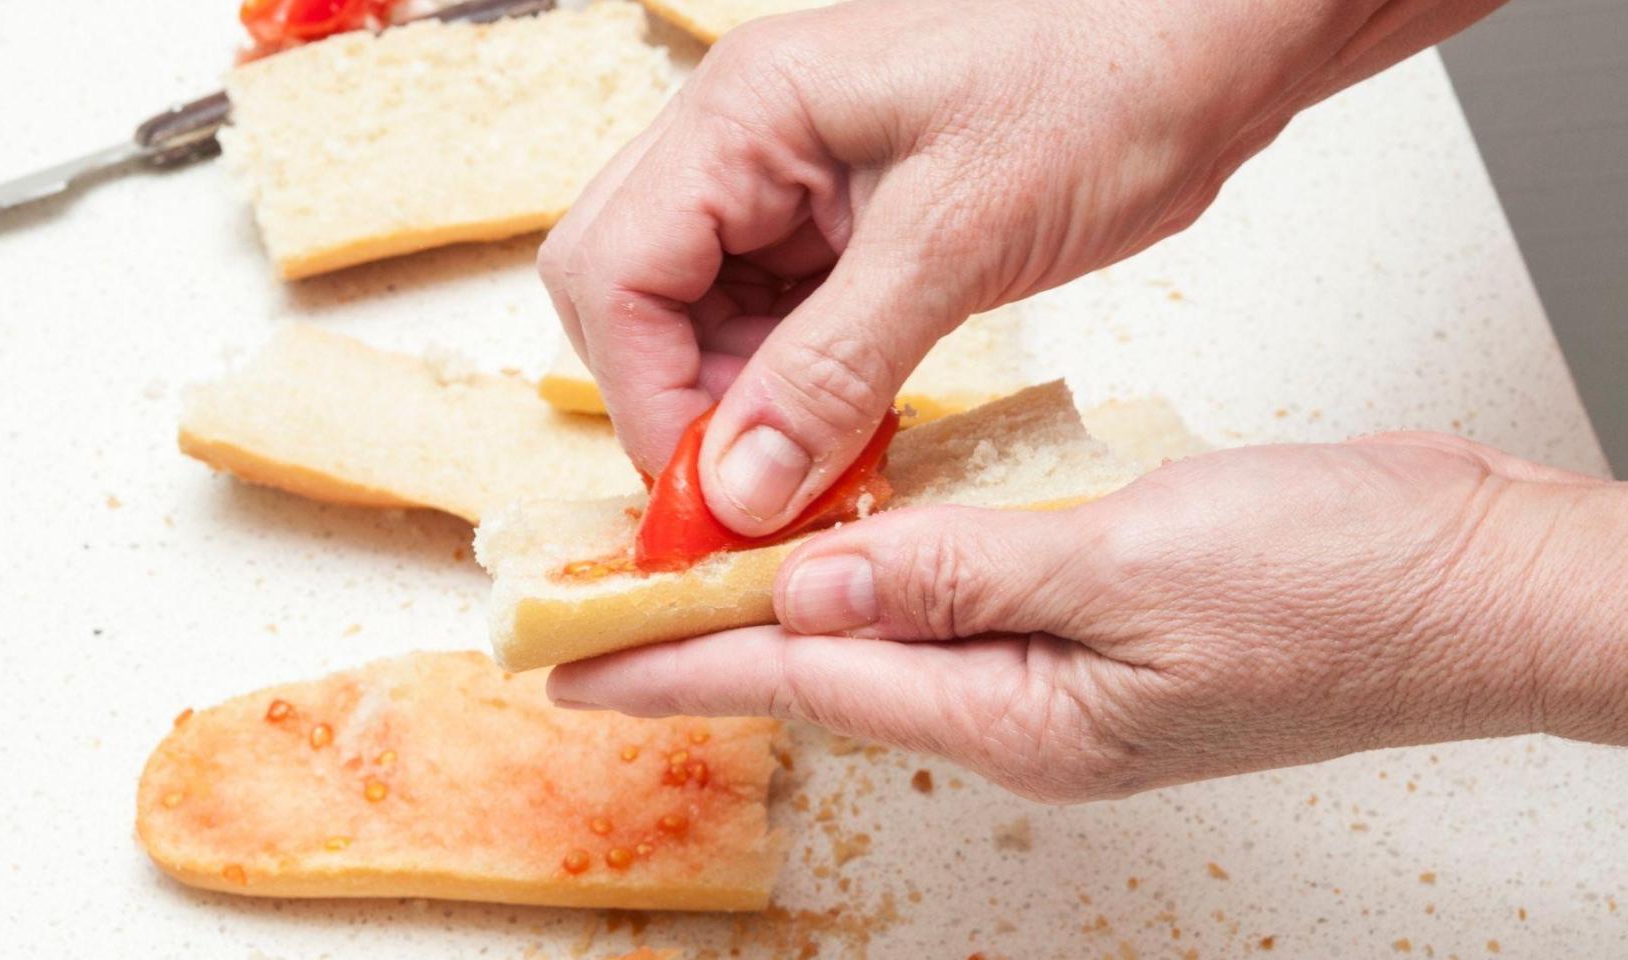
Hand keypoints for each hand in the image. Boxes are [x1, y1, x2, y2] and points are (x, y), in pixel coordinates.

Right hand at [538, 0, 1506, 534]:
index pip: (615, 272)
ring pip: (697, 322)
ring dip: (737, 410)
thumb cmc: (1100, 87)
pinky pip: (771, 327)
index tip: (708, 498)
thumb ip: (833, 367)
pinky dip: (792, 395)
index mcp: (743, 113)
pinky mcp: (838, 229)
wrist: (1202, 52)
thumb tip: (736, 489)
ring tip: (810, 476)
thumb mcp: (958, 237)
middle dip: (675, 403)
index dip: (646, 398)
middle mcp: (741, 142)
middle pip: (628, 295)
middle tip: (749, 493)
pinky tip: (844, 439)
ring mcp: (786, 184)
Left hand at [549, 434, 1627, 801]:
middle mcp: (1030, 712)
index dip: (680, 663)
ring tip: (690, 585)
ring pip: (887, 640)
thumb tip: (814, 588)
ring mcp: (1064, 676)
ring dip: (785, 609)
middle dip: (707, 646)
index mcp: (1027, 718)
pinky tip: (845, 556)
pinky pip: (955, 605)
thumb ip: (964, 575)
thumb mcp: (1135, 567)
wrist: (1477, 584)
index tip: (573, 659)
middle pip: (830, 671)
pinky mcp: (1097, 625)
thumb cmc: (1342, 589)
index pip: (809, 677)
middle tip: (600, 622)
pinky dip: (883, 577)